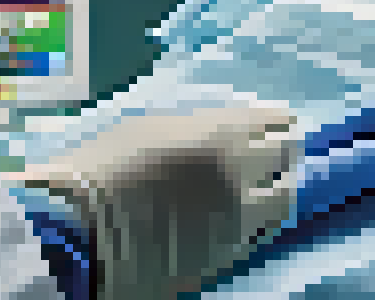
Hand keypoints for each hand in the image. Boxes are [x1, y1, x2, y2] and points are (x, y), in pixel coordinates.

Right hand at [12, 107, 300, 299]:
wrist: (85, 230)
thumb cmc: (106, 166)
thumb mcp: (150, 127)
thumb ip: (196, 128)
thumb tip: (225, 130)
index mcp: (221, 133)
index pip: (278, 122)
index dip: (279, 122)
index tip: (278, 123)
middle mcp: (241, 172)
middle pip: (288, 155)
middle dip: (284, 151)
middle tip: (277, 152)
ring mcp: (239, 216)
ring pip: (283, 198)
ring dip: (278, 188)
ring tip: (266, 188)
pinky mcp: (230, 253)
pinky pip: (261, 232)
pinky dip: (260, 222)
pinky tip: (245, 218)